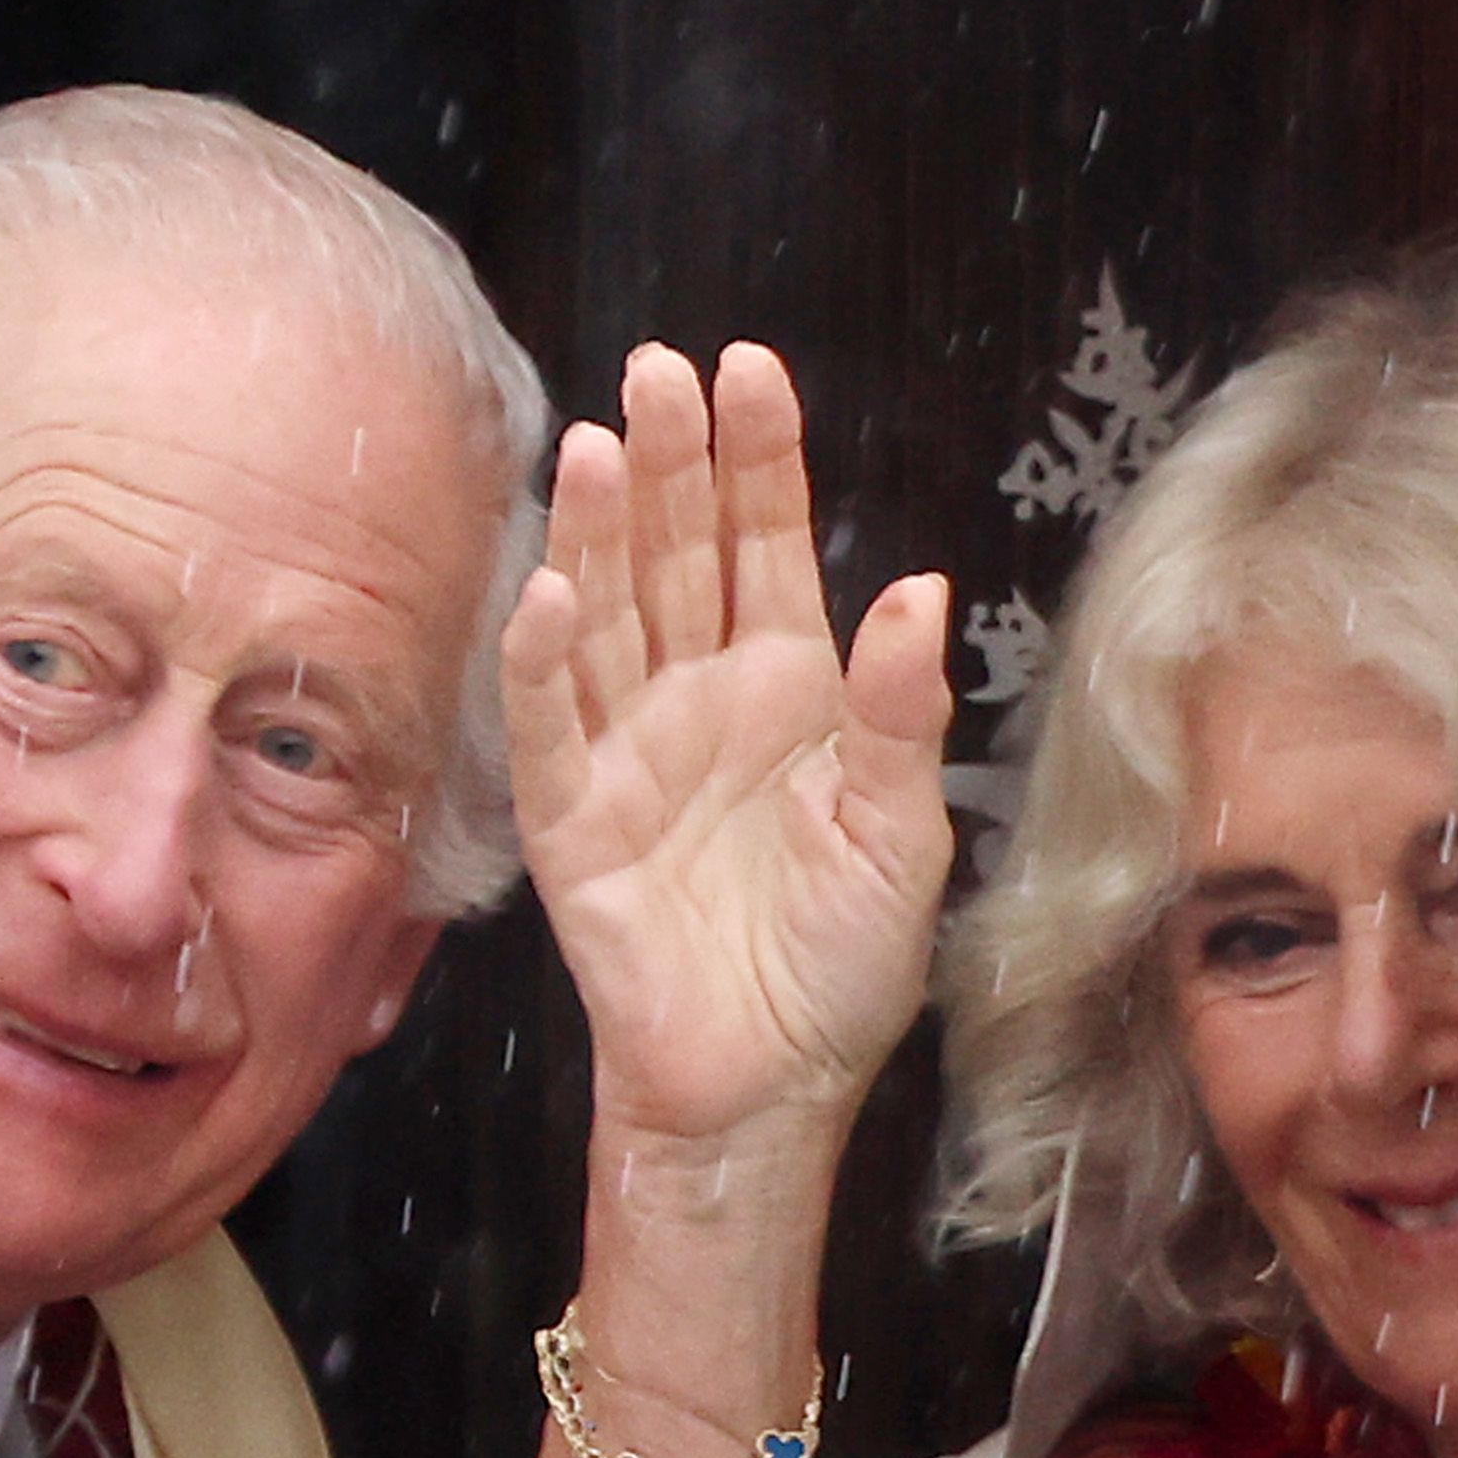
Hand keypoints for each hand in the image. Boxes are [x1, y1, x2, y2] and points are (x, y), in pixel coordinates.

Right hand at [503, 340, 957, 1153]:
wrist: (769, 1089)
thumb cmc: (841, 969)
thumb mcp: (902, 837)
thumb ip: (900, 714)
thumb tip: (916, 590)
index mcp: (789, 689)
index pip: (766, 545)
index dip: (758, 458)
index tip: (747, 368)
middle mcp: (699, 700)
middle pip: (677, 555)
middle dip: (669, 461)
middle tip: (657, 370)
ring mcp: (628, 754)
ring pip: (606, 617)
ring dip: (597, 534)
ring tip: (596, 446)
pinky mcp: (573, 824)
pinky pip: (550, 730)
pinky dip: (542, 663)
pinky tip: (548, 592)